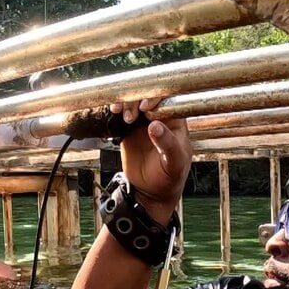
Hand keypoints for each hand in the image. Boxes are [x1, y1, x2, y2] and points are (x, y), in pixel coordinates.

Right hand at [111, 98, 191, 221]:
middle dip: (137, 100)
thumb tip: (155, 125)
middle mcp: (159, 118)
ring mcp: (142, 123)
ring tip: (123, 117)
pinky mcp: (128, 130)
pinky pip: (120, 115)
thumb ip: (167, 144)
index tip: (146, 107)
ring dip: (126, 104)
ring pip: (133, 103)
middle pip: (147, 97)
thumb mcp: (174, 163)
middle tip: (131, 115)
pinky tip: (113, 112)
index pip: (167, 100)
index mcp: (176, 121)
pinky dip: (115, 111)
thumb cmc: (170, 177)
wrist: (151, 191)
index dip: (156, 98)